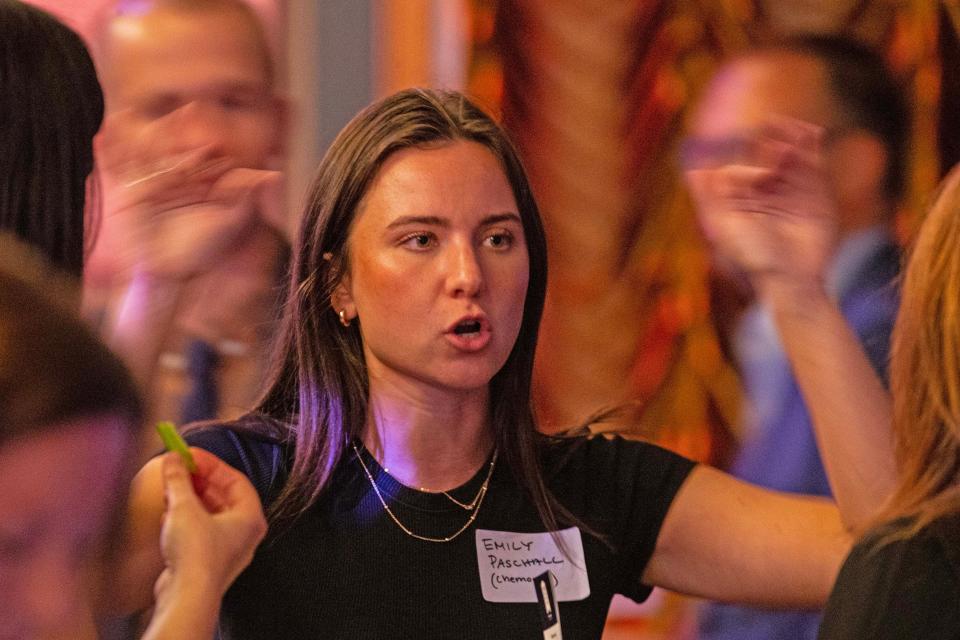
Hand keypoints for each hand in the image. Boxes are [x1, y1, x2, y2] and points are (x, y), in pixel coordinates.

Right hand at [96, 108, 281, 279]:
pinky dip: (108, 151)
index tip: (215, 140)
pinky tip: (102, 135)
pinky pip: (118, 168)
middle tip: (185, 112)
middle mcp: (175, 176)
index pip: (204, 160)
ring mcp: (151, 181)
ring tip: (128, 115)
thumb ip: (248, 198)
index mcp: (200, 180)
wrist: (166, 272)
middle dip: (176, 130)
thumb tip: (275, 175)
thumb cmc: (200, 250)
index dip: (209, 151)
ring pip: (144, 152)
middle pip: (173, 148)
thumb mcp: (228, 224)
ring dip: (134, 133)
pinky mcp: (128, 191)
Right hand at [153, 449, 266, 603]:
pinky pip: (199, 531)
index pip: (235, 480)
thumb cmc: (197, 553)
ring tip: (170, 489)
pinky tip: (168, 514)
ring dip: (189, 499)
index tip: (191, 455)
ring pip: (209, 514)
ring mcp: (226, 549)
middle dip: (199, 481)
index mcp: (251, 517)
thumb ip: (179, 479)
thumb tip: (173, 459)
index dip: (212, 465)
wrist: (187, 596)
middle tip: (179, 469)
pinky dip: (185, 518)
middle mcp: (244, 533)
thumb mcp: (184, 506)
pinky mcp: (207, 561)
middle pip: (223, 496)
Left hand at [685, 118, 836, 298]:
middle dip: (764, 139)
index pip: (737, 164)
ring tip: (788, 126)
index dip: (743, 158)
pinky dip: (811, 144)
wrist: (793, 277)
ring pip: (787, 152)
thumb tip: (695, 169)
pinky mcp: (815, 190)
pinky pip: (812, 160)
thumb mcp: (725, 226)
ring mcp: (789, 187)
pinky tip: (812, 132)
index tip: (758, 175)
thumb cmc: (754, 256)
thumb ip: (711, 197)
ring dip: (786, 138)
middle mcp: (763, 189)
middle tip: (769, 127)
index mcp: (739, 195)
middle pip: (762, 153)